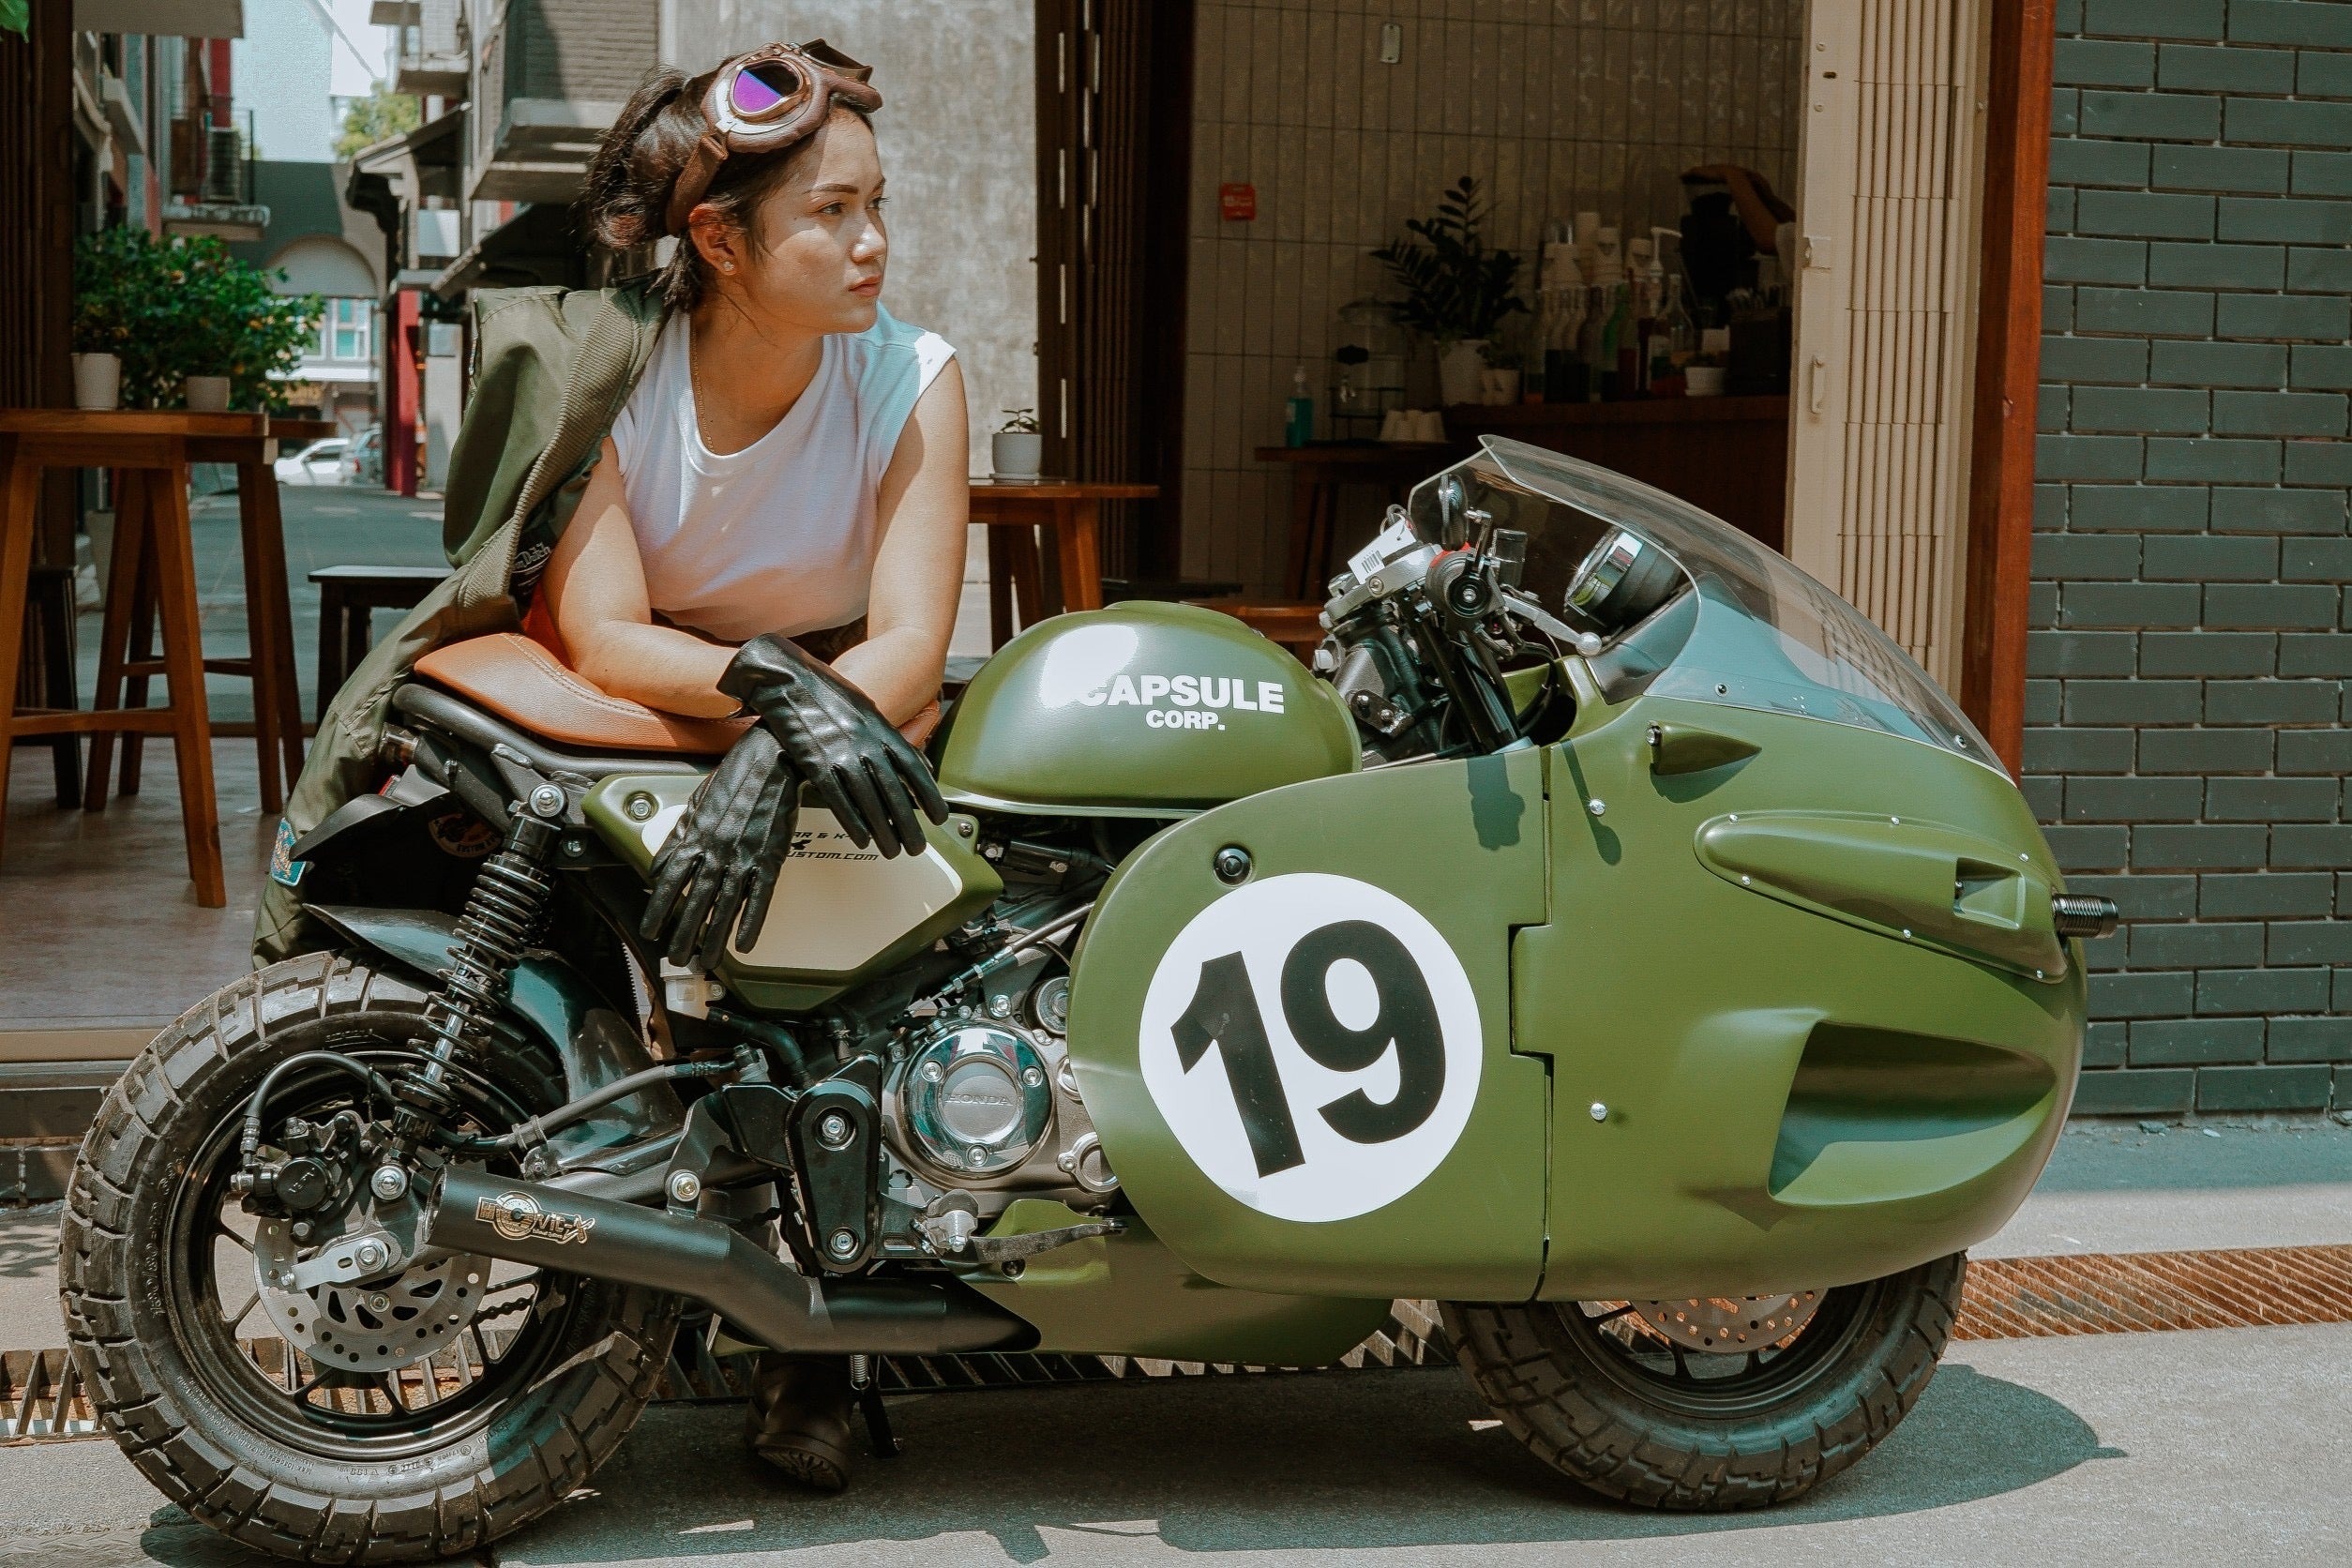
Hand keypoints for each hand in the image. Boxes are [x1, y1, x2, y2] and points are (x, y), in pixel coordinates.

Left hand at [640, 728, 801, 969]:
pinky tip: (745, 943)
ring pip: (725, 905)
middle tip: (678, 959)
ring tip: (708, 961)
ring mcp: (744, 855)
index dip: (658, 908)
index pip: (669, 880)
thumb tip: (664, 863)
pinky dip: (752, 921)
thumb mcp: (698, 802)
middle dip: (685, 934)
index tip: (650, 930)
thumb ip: (680, 835)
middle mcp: (717, 849)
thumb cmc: (736, 777)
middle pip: (696, 901)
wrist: (773, 760)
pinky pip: (760, 897)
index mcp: (696, 835)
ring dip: (715, 937)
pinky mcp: (771, 857)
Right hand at [718, 633, 948, 857]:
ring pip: (870, 801)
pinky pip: (840, 799)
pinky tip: (863, 838)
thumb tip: (912, 754)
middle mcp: (866, 742)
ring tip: (892, 850)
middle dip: (908, 824)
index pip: (914, 768)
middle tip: (917, 847)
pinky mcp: (816, 763)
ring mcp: (841, 753)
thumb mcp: (864, 707)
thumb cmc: (826, 695)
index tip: (939, 817)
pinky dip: (854, 822)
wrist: (787, 680)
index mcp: (880, 727)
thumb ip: (887, 734)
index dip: (929, 796)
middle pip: (895, 792)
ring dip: (883, 831)